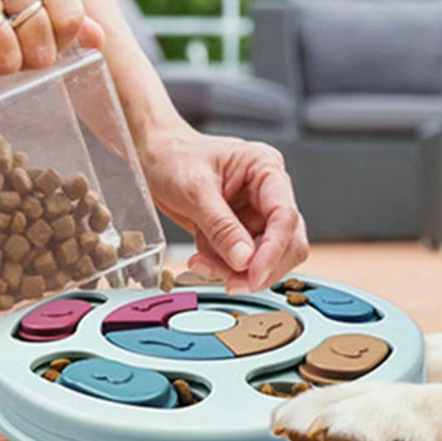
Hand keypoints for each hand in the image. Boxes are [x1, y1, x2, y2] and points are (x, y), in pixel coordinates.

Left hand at [140, 125, 308, 292]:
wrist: (154, 157)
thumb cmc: (174, 157)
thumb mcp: (194, 189)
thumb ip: (221, 226)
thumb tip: (244, 260)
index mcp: (265, 169)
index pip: (285, 215)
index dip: (273, 250)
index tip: (254, 275)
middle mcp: (268, 192)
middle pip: (287, 241)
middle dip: (259, 267)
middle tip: (232, 283)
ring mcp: (256, 213)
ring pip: (265, 257)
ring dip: (236, 270)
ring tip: (202, 262)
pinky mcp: (240, 230)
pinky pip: (242, 261)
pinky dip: (223, 267)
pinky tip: (200, 258)